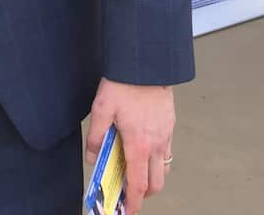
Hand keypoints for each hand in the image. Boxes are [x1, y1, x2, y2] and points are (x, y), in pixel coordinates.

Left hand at [85, 79, 174, 209]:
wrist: (146, 63)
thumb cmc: (125, 84)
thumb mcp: (101, 110)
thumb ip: (96, 137)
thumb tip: (93, 158)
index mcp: (139, 145)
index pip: (139, 185)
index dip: (133, 202)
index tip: (126, 210)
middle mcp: (157, 144)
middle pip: (156, 183)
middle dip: (142, 194)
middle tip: (127, 193)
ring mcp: (166, 135)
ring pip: (164, 168)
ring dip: (151, 177)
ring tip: (134, 171)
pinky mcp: (170, 125)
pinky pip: (167, 151)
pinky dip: (156, 159)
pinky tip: (142, 150)